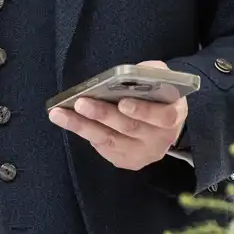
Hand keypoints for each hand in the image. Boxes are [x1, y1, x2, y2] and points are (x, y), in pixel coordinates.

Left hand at [48, 59, 188, 170]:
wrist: (161, 123)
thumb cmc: (157, 95)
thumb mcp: (161, 79)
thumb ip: (151, 73)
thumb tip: (128, 73)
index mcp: (173, 116)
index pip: (163, 117)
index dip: (143, 111)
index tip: (123, 102)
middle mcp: (160, 140)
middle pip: (129, 128)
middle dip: (103, 115)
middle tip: (81, 103)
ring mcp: (143, 154)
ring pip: (110, 140)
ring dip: (83, 126)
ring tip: (60, 114)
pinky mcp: (127, 161)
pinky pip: (104, 147)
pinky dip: (86, 133)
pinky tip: (70, 121)